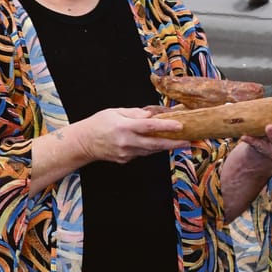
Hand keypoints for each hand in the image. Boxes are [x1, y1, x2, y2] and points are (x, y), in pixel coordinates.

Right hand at [71, 107, 185, 163]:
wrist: (83, 143)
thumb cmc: (99, 123)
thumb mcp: (115, 111)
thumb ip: (135, 113)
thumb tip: (151, 115)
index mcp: (124, 127)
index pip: (149, 127)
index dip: (166, 126)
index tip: (180, 126)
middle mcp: (126, 142)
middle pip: (154, 144)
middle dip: (173, 143)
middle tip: (188, 141)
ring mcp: (126, 153)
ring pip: (150, 150)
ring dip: (165, 146)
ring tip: (179, 142)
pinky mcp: (125, 160)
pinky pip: (142, 153)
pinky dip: (151, 148)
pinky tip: (158, 144)